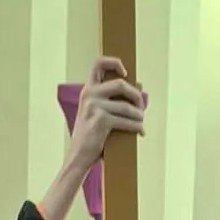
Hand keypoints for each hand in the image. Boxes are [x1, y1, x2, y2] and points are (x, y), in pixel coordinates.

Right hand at [67, 57, 144, 173]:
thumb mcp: (99, 112)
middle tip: (141, 108)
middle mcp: (89, 94)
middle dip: (136, 96)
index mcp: (88, 89)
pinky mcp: (100, 120)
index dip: (114, 62)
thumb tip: (140, 87)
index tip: (126, 73)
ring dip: (138, 115)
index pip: (98, 63)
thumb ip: (114, 99)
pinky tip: (140, 131)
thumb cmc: (92, 135)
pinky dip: (136, 126)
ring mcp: (93, 106)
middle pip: (121, 84)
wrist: (78, 156)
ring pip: (126, 106)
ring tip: (141, 121)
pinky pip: (125, 120)